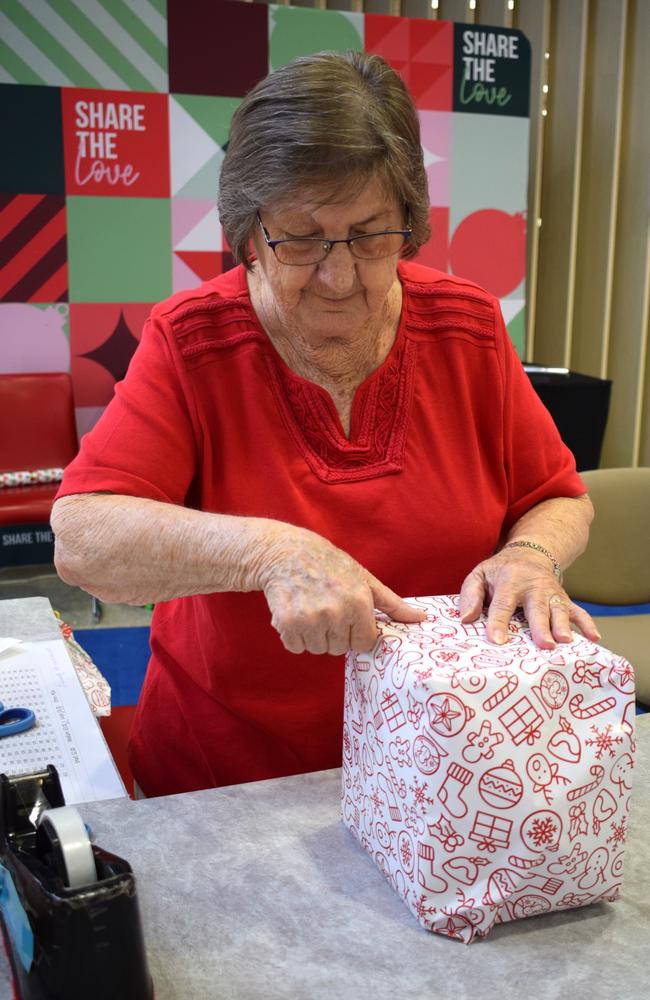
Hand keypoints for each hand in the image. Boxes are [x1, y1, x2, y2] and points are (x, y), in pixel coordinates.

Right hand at [260, 525, 425, 654]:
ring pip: (318, 649)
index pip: (363, 643)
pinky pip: (296, 647)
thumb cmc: (330, 565)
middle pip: (339, 648)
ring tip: (309, 609)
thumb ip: (392, 603)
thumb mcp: (364, 579)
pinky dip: (294, 636)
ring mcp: (310, 618)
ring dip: (313, 636)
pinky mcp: (287, 622)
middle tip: (325, 608)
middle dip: (333, 634)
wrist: (286, 551)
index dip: (354, 632)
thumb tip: (421, 620)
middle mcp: (335, 612)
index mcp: (359, 602)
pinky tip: (295, 613)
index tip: (346, 616)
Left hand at [459, 548, 600, 648]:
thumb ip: (470, 596)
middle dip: (541, 626)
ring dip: (564, 626)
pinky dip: (587, 623)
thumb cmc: (499, 571)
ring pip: (559, 609)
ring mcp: (551, 592)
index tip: (497, 641)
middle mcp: (532, 586)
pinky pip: (578, 610)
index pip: (502, 604)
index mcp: (508, 581)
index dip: (498, 623)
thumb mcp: (479, 575)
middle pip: (537, 608)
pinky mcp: (563, 598)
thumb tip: (466, 619)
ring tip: (566, 643)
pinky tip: (594, 637)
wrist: (530, 553)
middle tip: (545, 645)